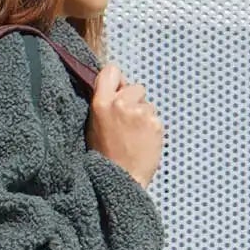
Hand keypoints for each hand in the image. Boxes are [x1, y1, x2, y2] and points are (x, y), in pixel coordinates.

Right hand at [88, 61, 163, 188]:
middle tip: (127, 122)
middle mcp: (121, 104)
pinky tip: (143, 141)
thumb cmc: (106, 156)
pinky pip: (156, 118)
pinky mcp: (155, 123)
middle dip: (134, 100)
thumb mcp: (93, 126)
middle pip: (135, 87)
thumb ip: (103, 103)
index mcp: (101, 103)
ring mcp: (140, 113)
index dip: (117, 80)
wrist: (122, 179)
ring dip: (144, 115)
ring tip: (135, 135)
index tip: (118, 90)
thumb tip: (115, 87)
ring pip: (148, 104)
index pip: (112, 71)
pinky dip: (152, 128)